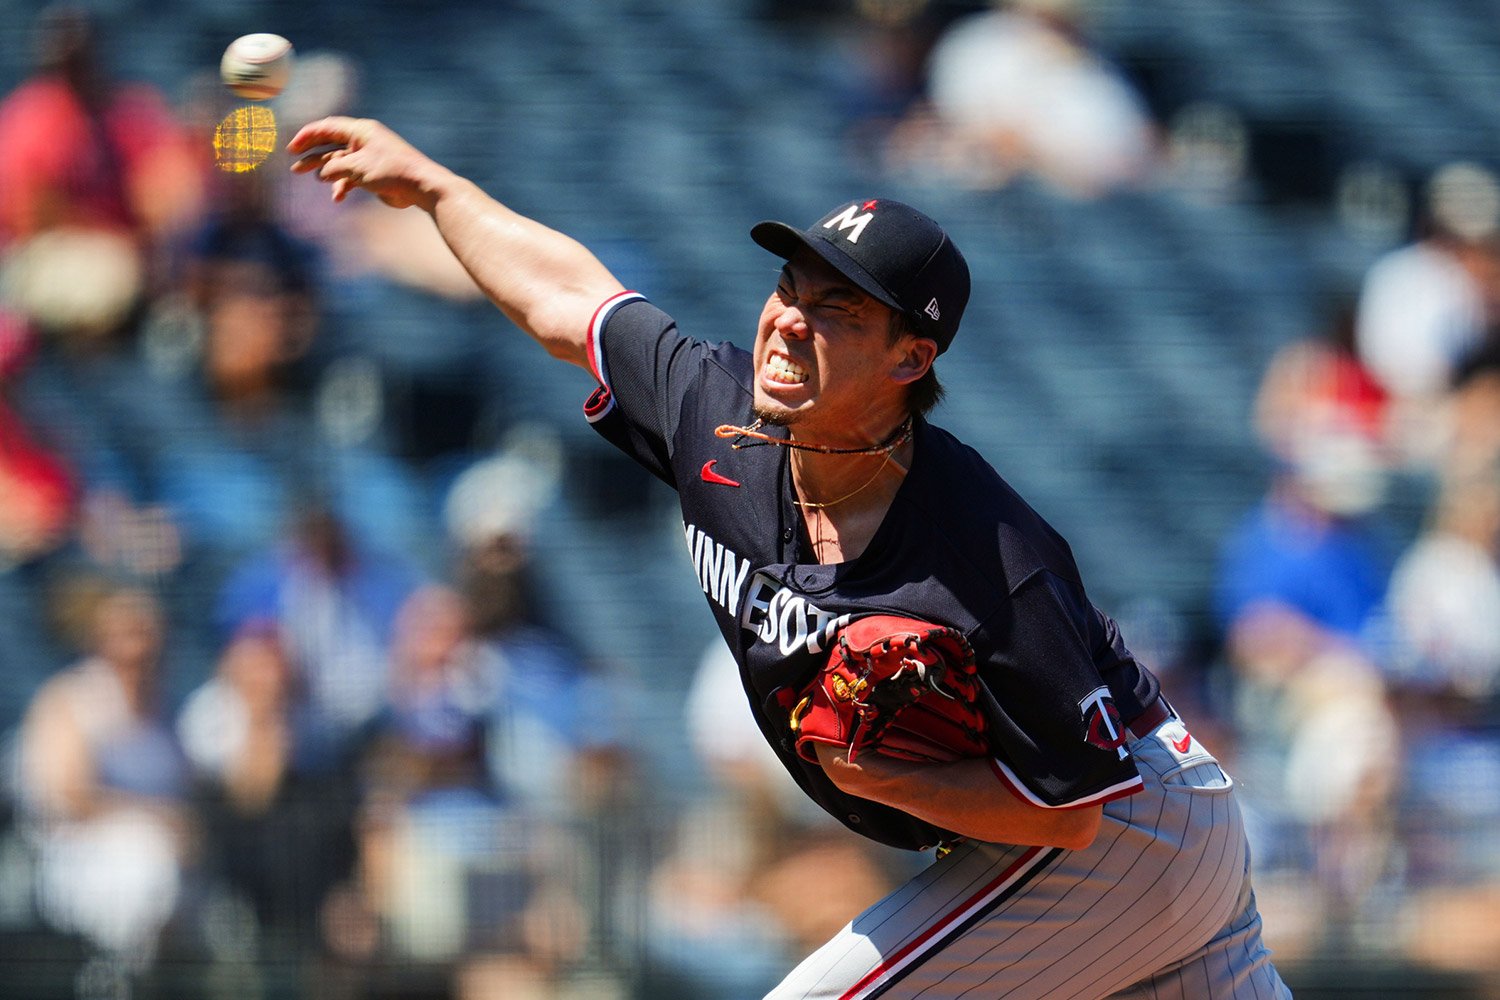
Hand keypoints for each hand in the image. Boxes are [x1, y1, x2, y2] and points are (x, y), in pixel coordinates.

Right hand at [287, 116, 448, 210]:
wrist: (421, 187)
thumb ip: (335, 168)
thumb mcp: (357, 167)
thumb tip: (321, 174)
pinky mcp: (373, 175)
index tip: (292, 147)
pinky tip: (337, 197)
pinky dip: (343, 186)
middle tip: (295, 164)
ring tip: (310, 177)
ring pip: (340, 162)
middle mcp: (363, 142)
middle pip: (331, 144)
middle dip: (313, 154)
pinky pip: (352, 177)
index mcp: (360, 131)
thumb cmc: (392, 171)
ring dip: (326, 171)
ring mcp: (368, 158)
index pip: (327, 127)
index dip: (308, 136)